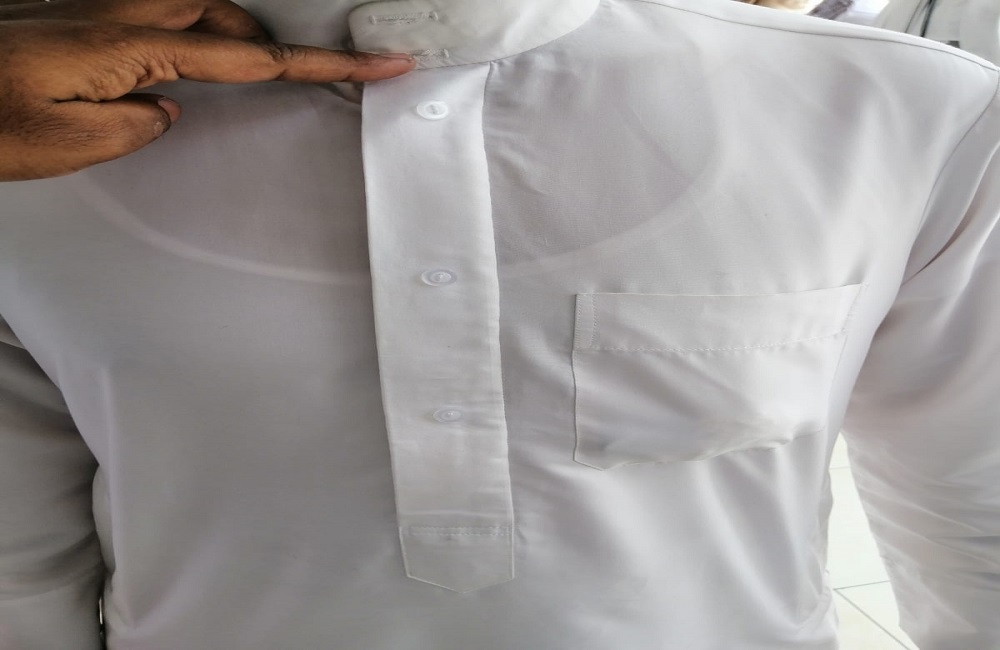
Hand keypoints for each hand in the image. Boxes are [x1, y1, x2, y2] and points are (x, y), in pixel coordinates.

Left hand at [0, 0, 415, 180]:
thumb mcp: (71, 142)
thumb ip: (140, 122)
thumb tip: (166, 107)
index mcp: (132, 44)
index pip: (252, 54)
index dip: (322, 63)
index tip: (379, 61)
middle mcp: (119, 12)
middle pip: (226, 14)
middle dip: (267, 42)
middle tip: (299, 74)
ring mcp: (96, 9)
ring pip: (192, 9)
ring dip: (222, 38)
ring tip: (229, 79)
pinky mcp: (78, 19)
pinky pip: (155, 20)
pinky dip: (182, 42)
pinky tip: (164, 74)